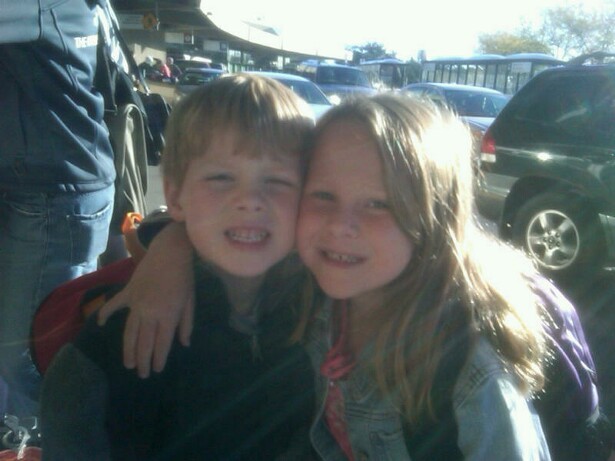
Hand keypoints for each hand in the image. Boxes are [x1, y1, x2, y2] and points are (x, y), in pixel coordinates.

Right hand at [97, 222, 194, 376]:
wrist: (170, 252)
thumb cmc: (184, 277)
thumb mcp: (190, 302)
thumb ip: (186, 324)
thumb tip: (184, 344)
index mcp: (168, 316)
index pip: (162, 344)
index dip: (159, 359)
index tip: (156, 370)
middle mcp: (150, 313)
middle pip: (144, 342)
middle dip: (143, 360)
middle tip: (142, 375)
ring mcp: (136, 304)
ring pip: (130, 332)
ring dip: (128, 350)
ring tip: (128, 364)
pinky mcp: (128, 293)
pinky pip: (114, 306)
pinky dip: (105, 313)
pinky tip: (100, 324)